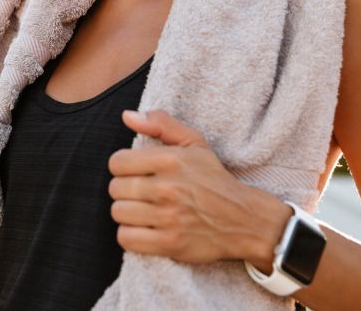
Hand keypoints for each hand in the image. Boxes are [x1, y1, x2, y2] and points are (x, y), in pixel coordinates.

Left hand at [107, 109, 291, 266]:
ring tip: (145, 211)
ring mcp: (168, 218)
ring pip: (118, 213)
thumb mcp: (195, 143)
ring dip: (128, 213)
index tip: (137, 173)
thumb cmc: (214, 179)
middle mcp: (168, 188)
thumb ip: (161, 124)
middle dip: (126, 190)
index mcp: (171, 160)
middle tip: (144, 193)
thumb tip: (127, 116)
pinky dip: (130, 235)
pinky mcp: (169, 244)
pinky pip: (126, 238)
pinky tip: (145, 229)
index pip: (117, 162)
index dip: (124, 167)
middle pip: (116, 189)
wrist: (245, 220)